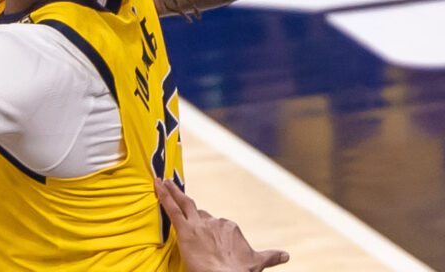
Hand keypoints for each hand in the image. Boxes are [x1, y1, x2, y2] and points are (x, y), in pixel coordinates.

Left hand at [156, 179, 288, 271]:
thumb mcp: (256, 263)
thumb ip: (270, 257)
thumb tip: (288, 255)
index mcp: (230, 227)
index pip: (216, 223)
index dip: (209, 228)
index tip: (206, 231)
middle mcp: (214, 221)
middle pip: (200, 213)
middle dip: (191, 213)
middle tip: (179, 200)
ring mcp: (198, 224)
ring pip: (184, 203)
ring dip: (172, 191)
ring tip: (162, 181)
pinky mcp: (185, 229)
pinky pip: (172, 209)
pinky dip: (164, 196)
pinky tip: (156, 185)